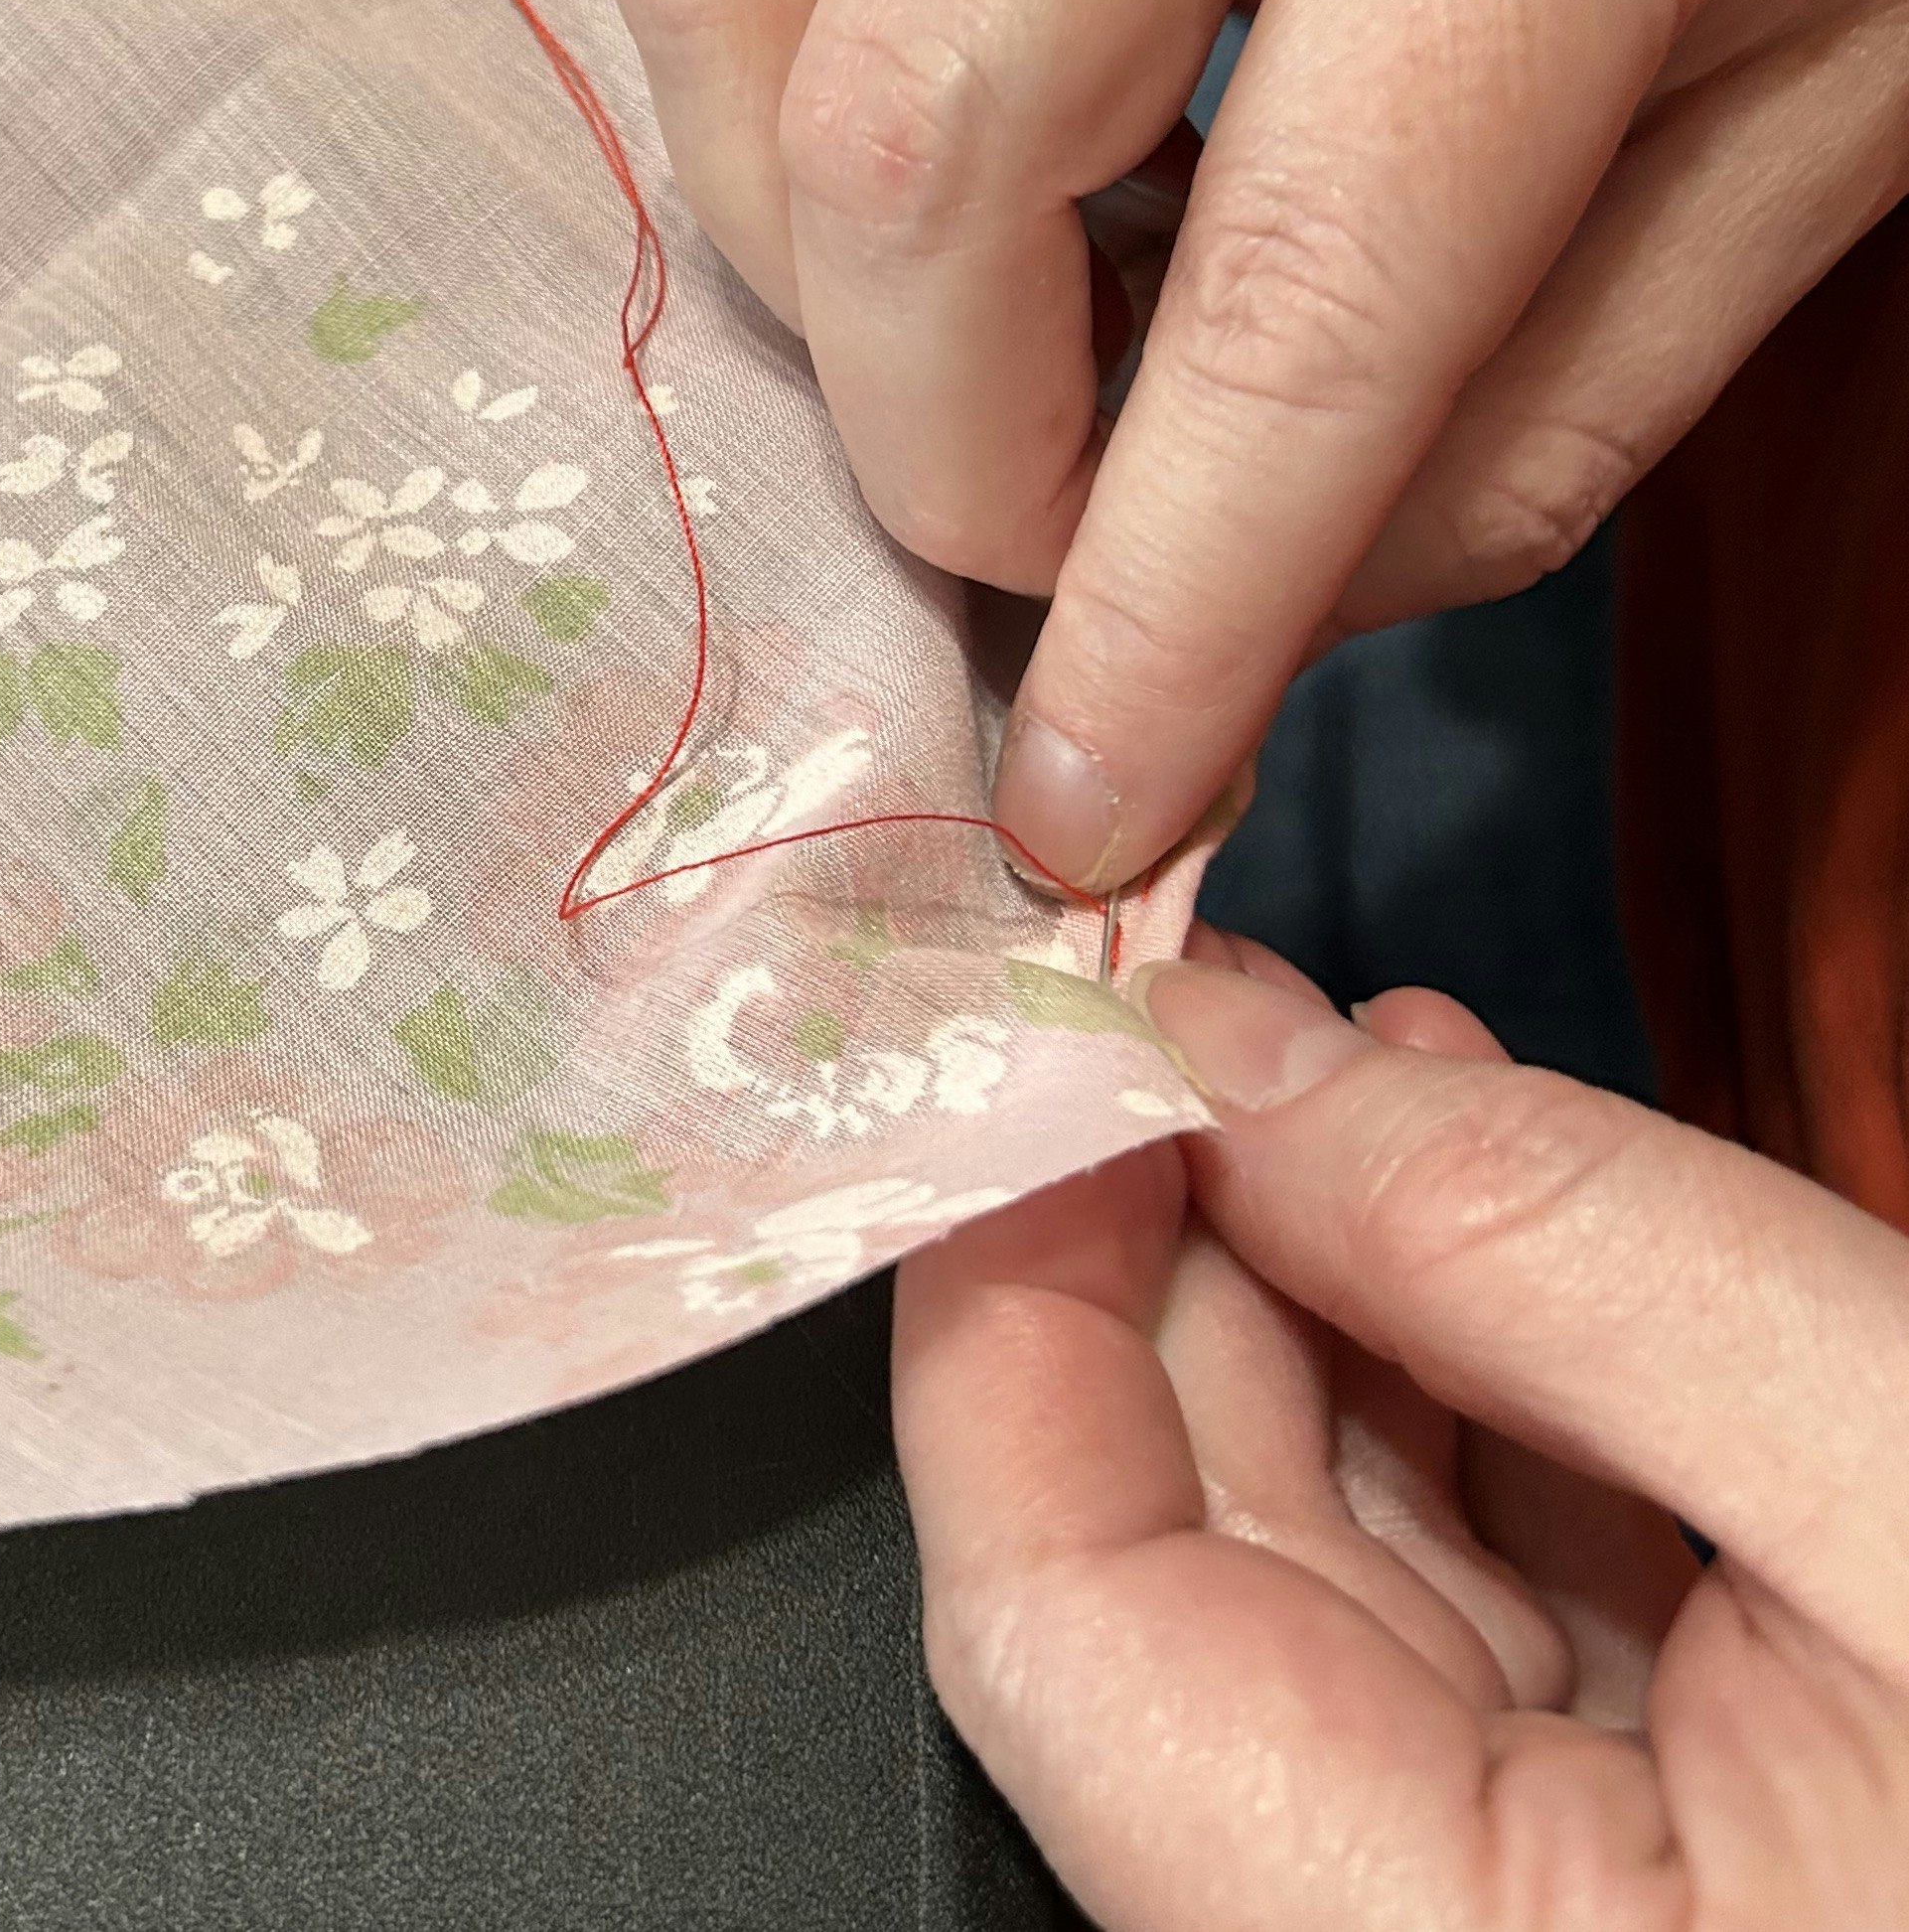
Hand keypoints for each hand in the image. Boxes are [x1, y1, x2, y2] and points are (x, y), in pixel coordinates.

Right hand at [609, 0, 1908, 887]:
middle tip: (1044, 546)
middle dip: (935, 429)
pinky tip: (963, 163)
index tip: (1085, 807)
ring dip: (816, 260)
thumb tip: (1156, 643)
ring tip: (995, 334)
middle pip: (919, 100)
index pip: (1308, 261)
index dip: (1166, 592)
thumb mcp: (1794, 189)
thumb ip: (1487, 445)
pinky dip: (783, 99)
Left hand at [890, 935, 1908, 1929]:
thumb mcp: (1907, 1472)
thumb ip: (1555, 1257)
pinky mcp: (1653, 1877)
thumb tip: (1239, 1058)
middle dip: (1178, 1237)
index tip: (1045, 1050)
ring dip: (1321, 1273)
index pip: (1053, 1620)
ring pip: (1327, 1560)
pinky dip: (1472, 1379)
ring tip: (1335, 1044)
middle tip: (1191, 992)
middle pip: (1176, 1561)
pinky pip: (1488, 1604)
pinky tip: (1486, 1186)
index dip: (1011, 1295)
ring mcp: (1544, 1923)